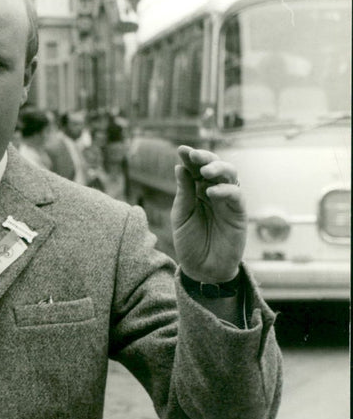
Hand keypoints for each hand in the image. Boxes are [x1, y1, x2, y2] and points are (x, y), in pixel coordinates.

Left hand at [171, 145, 245, 282]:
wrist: (202, 269)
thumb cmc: (190, 243)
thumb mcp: (181, 216)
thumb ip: (183, 193)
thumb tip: (180, 167)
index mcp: (198, 191)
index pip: (196, 169)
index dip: (191, 158)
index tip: (181, 149)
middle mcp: (214, 192)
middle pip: (215, 167)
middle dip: (205, 158)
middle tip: (194, 155)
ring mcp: (228, 202)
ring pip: (230, 175)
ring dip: (218, 168)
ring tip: (204, 170)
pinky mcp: (238, 214)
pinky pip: (236, 196)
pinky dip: (225, 190)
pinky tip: (211, 192)